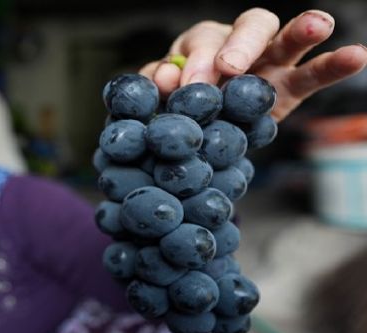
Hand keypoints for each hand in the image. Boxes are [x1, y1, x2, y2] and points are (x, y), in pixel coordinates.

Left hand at [140, 8, 366, 121]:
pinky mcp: (291, 88)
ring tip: (319, 24)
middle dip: (241, 43)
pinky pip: (314, 74)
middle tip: (230, 67)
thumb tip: (167, 79)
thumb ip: (161, 83)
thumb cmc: (179, 105)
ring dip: (302, 31)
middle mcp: (240, 46)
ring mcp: (270, 64)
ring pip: (288, 40)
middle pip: (249, 27)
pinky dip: (334, 66)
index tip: (188, 86)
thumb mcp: (163, 95)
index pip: (204, 41)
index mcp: (204, 44)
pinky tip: (357, 55)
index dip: (197, 61)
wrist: (200, 133)